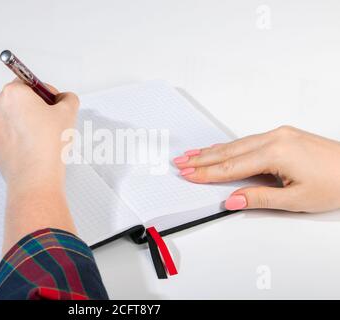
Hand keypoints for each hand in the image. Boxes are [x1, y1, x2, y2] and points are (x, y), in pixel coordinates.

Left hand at [0, 80, 79, 252]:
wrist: (34, 178)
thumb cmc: (47, 147)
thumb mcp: (68, 113)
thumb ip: (68, 98)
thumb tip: (65, 99)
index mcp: (13, 93)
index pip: (31, 82)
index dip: (46, 94)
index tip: (53, 104)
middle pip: (18, 98)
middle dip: (34, 107)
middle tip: (50, 122)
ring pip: (11, 115)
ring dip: (24, 121)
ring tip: (41, 137)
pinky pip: (4, 132)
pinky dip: (16, 135)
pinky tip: (31, 145)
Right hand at [173, 126, 339, 212]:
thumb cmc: (336, 182)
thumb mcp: (296, 199)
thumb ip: (260, 197)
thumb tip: (233, 200)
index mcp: (276, 152)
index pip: (231, 166)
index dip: (207, 172)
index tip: (189, 174)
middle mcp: (275, 138)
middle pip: (229, 150)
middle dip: (202, 158)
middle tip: (181, 162)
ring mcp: (279, 134)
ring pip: (237, 143)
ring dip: (213, 151)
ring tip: (193, 155)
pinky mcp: (283, 135)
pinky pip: (248, 140)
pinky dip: (230, 146)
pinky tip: (221, 149)